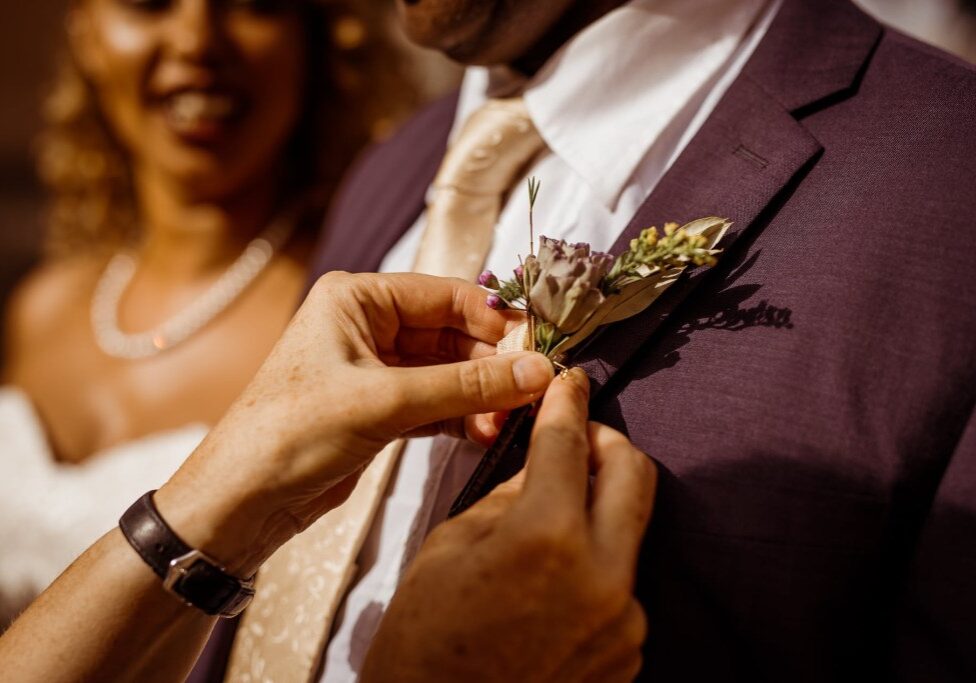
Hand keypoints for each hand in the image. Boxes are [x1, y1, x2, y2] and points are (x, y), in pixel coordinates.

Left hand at [154, 272, 554, 574]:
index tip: (537, 347)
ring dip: (479, 396)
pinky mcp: (380, 409)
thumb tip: (536, 370)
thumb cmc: (294, 431)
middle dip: (491, 366)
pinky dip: (461, 416)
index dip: (495, 320)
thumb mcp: (386, 401)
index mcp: (357, 299)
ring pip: (447, 372)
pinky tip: (485, 433)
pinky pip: (435, 403)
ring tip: (505, 422)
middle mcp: (367, 326)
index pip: (445, 295)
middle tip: (530, 393)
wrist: (243, 498)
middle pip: (452, 335)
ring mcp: (375, 369)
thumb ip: (465, 385)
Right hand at [362, 368, 656, 682]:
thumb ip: (512, 494)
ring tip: (550, 532)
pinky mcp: (629, 652)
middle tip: (577, 440)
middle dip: (606, 442)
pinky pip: (624, 584)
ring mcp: (624, 620)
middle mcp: (603, 576)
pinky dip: (596, 567)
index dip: (567, 403)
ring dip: (598, 513)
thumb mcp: (452, 544)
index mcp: (547, 538)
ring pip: (630, 530)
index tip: (570, 383)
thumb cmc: (426, 638)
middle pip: (635, 473)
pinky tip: (554, 587)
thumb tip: (545, 465)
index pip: (569, 443)